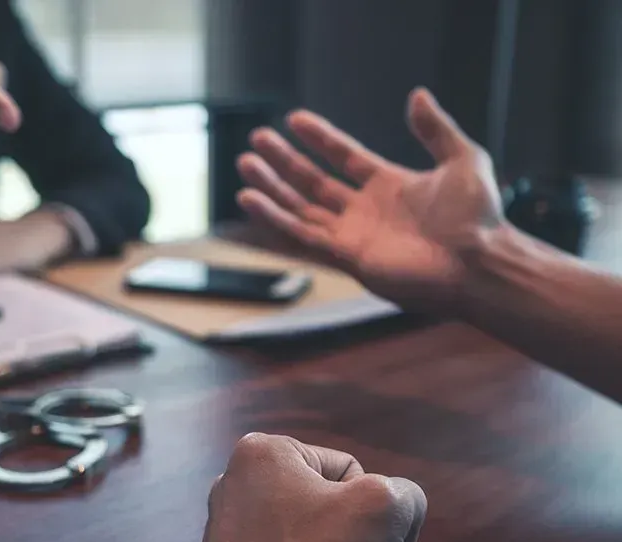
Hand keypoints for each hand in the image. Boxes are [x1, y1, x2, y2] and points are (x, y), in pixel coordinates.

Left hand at [186, 434, 425, 541]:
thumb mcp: (385, 509)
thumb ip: (406, 493)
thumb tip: (398, 510)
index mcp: (261, 450)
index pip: (350, 467)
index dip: (372, 508)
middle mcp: (233, 481)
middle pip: (326, 500)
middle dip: (348, 533)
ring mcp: (224, 526)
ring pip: (308, 534)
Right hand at [237, 87, 505, 313]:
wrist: (477, 262)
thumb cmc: (478, 218)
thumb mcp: (463, 159)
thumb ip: (436, 129)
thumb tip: (417, 96)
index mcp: (390, 185)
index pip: (344, 157)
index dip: (320, 138)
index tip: (295, 119)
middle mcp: (365, 210)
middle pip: (313, 181)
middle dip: (285, 161)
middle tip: (258, 140)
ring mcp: (353, 234)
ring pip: (300, 207)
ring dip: (272, 187)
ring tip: (246, 164)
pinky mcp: (347, 257)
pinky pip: (302, 235)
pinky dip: (275, 218)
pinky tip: (252, 199)